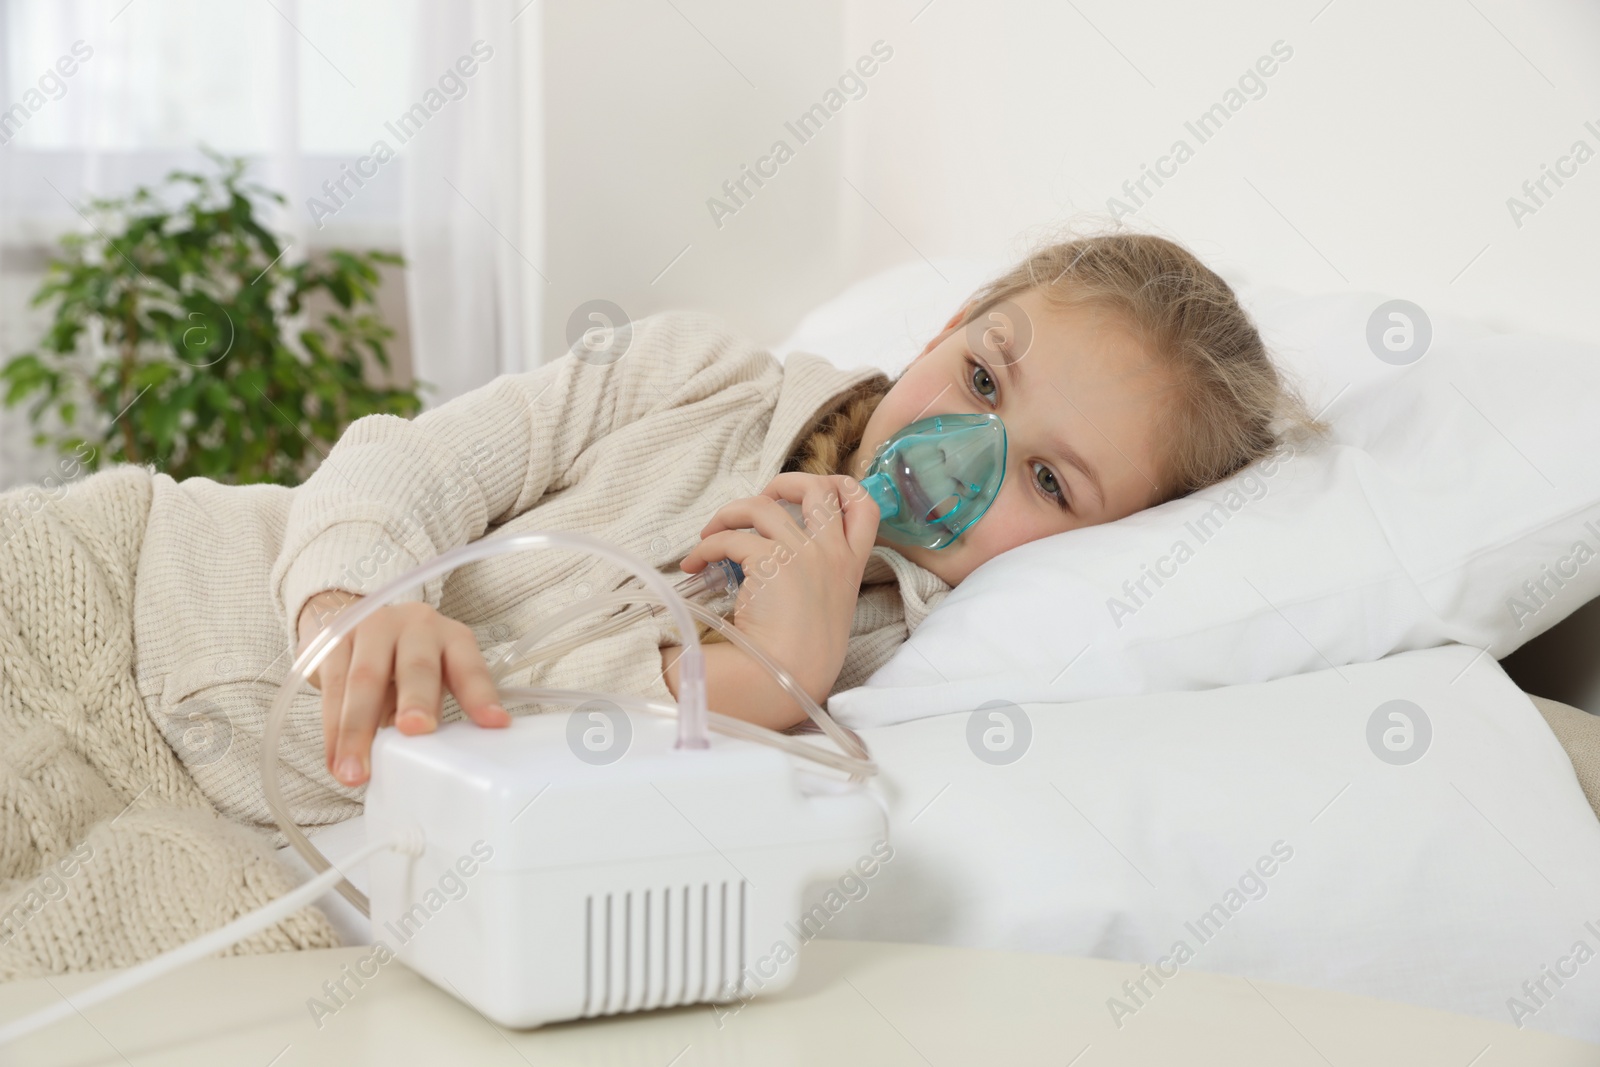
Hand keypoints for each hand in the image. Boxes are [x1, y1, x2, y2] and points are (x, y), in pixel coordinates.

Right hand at [296, 590, 509, 785]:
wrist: (346, 613)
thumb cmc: (399, 658)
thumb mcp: (427, 674)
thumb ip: (431, 706)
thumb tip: (430, 759)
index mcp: (451, 637)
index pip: (470, 668)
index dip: (482, 696)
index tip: (495, 723)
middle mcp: (416, 626)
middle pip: (416, 666)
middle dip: (416, 700)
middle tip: (415, 730)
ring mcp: (372, 628)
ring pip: (364, 680)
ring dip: (358, 732)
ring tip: (355, 773)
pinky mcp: (333, 640)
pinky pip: (332, 688)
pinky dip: (333, 729)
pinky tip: (335, 760)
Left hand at [678, 473, 878, 705]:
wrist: (789, 679)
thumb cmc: (803, 657)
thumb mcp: (827, 610)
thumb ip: (820, 578)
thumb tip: (783, 553)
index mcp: (850, 566)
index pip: (865, 507)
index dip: (841, 487)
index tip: (812, 492)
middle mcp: (831, 554)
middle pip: (819, 488)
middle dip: (785, 482)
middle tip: (762, 500)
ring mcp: (803, 555)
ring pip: (763, 505)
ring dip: (730, 512)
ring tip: (711, 531)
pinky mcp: (770, 564)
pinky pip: (730, 538)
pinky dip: (707, 546)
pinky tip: (696, 564)